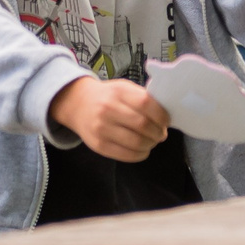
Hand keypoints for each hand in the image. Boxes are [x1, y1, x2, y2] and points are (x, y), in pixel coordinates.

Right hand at [49, 76, 170, 162]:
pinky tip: (142, 150)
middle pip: (143, 125)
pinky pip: (126, 155)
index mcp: (118, 91)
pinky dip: (140, 155)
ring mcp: (101, 128)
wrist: (78, 104)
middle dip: (158, 133)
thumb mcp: (124, 88)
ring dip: (150, 145)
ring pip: (136, 142)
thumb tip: (164, 122)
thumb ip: (143, 99)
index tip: (166, 121)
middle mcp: (108, 109)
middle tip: (161, 134)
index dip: (161, 115)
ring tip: (151, 141)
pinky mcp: (98, 145)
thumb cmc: (107, 96)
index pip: (146, 104)